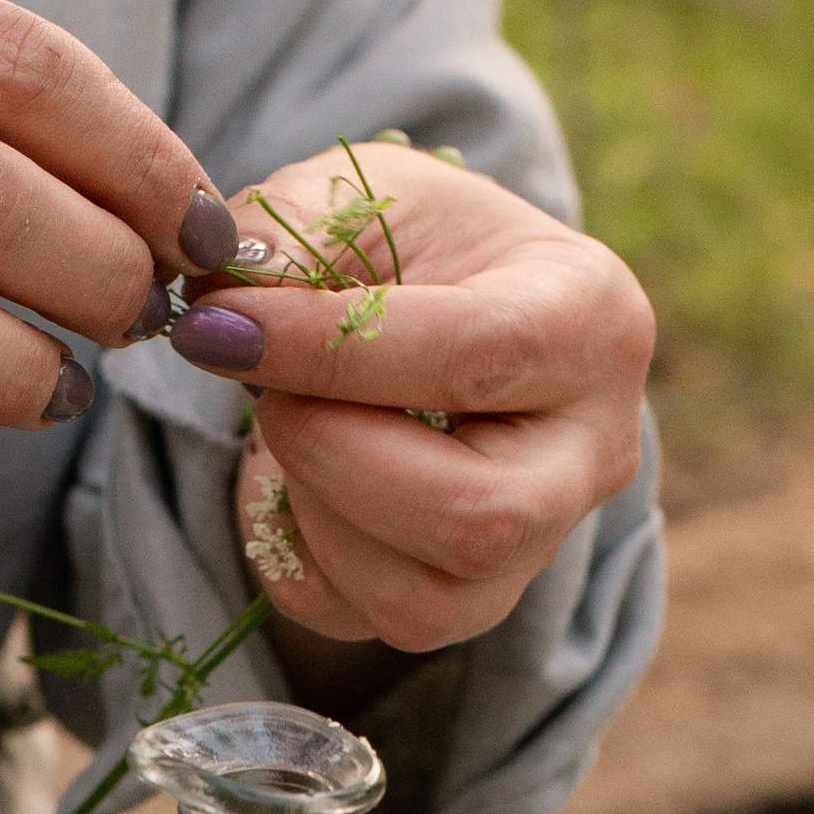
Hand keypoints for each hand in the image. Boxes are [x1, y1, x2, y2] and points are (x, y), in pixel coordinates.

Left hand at [170, 144, 653, 652]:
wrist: (455, 314)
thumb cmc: (422, 246)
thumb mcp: (373, 193)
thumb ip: (300, 225)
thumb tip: (226, 296)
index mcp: (592, 320)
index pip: (475, 358)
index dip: (331, 352)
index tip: (222, 327)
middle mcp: (592, 454)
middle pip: (476, 518)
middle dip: (333, 458)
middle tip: (265, 394)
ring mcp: (540, 548)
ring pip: (420, 601)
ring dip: (312, 513)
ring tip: (285, 428)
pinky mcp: (472, 605)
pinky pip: (360, 620)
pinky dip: (295, 553)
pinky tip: (295, 479)